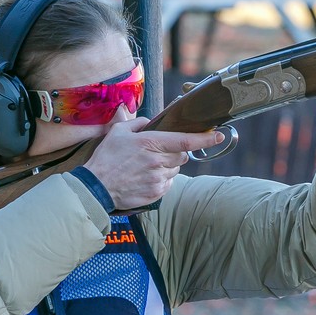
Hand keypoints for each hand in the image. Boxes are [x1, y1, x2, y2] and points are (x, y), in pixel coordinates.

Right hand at [84, 119, 223, 210]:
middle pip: (182, 156)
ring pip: (176, 170)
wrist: (96, 188)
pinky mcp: (157, 193)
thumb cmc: (106, 158)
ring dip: (168, 166)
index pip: (185, 140)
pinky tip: (146, 177)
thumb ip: (138, 123)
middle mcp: (158, 161)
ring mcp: (158, 179)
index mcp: (151, 143)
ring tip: (147, 166)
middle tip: (158, 152)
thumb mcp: (118, 132)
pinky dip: (162, 179)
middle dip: (176, 152)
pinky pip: (168, 183)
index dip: (205, 138)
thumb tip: (151, 121)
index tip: (218, 135)